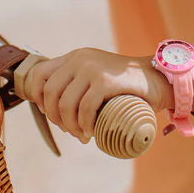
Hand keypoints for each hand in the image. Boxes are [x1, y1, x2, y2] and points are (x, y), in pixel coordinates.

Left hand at [26, 47, 173, 143]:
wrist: (156, 79)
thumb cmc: (124, 85)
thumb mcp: (96, 76)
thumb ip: (78, 82)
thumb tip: (53, 107)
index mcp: (74, 57)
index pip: (39, 73)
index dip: (37, 96)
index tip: (48, 113)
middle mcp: (80, 59)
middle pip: (49, 92)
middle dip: (55, 118)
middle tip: (69, 130)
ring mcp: (92, 68)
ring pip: (65, 103)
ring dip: (70, 126)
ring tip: (81, 135)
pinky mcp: (106, 81)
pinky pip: (85, 108)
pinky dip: (84, 125)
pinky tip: (91, 132)